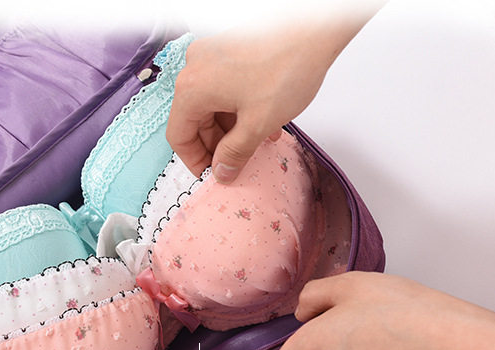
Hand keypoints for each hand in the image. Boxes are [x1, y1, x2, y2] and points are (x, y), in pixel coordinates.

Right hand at [167, 15, 368, 182]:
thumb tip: (222, 172)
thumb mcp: (258, 123)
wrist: (315, 29)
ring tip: (257, 143)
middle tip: (236, 163)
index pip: (179, 135)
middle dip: (217, 145)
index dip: (194, 161)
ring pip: (212, 105)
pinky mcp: (228, 50)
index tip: (211, 174)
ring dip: (231, 128)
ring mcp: (211, 56)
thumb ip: (235, 153)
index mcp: (192, 88)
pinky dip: (238, 108)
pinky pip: (224, 87)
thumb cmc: (287, 67)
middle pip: (195, 119)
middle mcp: (195, 68)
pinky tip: (262, 121)